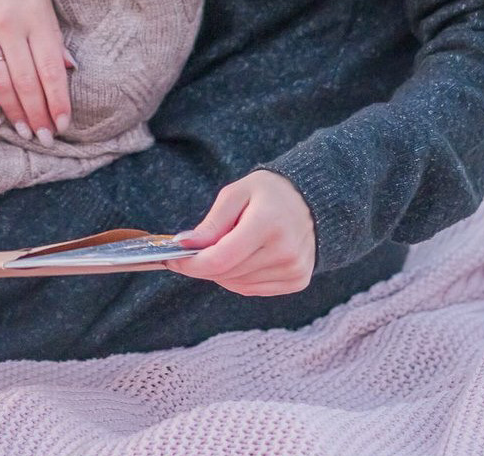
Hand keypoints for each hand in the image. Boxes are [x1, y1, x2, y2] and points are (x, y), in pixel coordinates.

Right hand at [0, 0, 73, 144]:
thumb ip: (53, 32)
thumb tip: (68, 69)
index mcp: (36, 16)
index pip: (51, 69)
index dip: (58, 101)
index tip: (63, 124)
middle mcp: (9, 26)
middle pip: (26, 82)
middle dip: (38, 115)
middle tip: (45, 138)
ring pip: (0, 83)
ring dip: (14, 113)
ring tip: (24, 132)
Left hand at [164, 170, 315, 295]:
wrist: (311, 200)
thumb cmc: (268, 193)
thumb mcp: (236, 194)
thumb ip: (212, 223)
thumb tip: (185, 245)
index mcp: (268, 223)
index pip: (221, 258)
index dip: (192, 264)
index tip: (172, 260)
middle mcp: (285, 251)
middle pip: (227, 273)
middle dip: (203, 266)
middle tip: (192, 251)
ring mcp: (294, 269)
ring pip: (238, 285)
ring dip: (221, 272)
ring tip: (223, 248)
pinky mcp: (298, 280)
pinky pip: (253, 290)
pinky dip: (238, 278)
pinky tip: (242, 258)